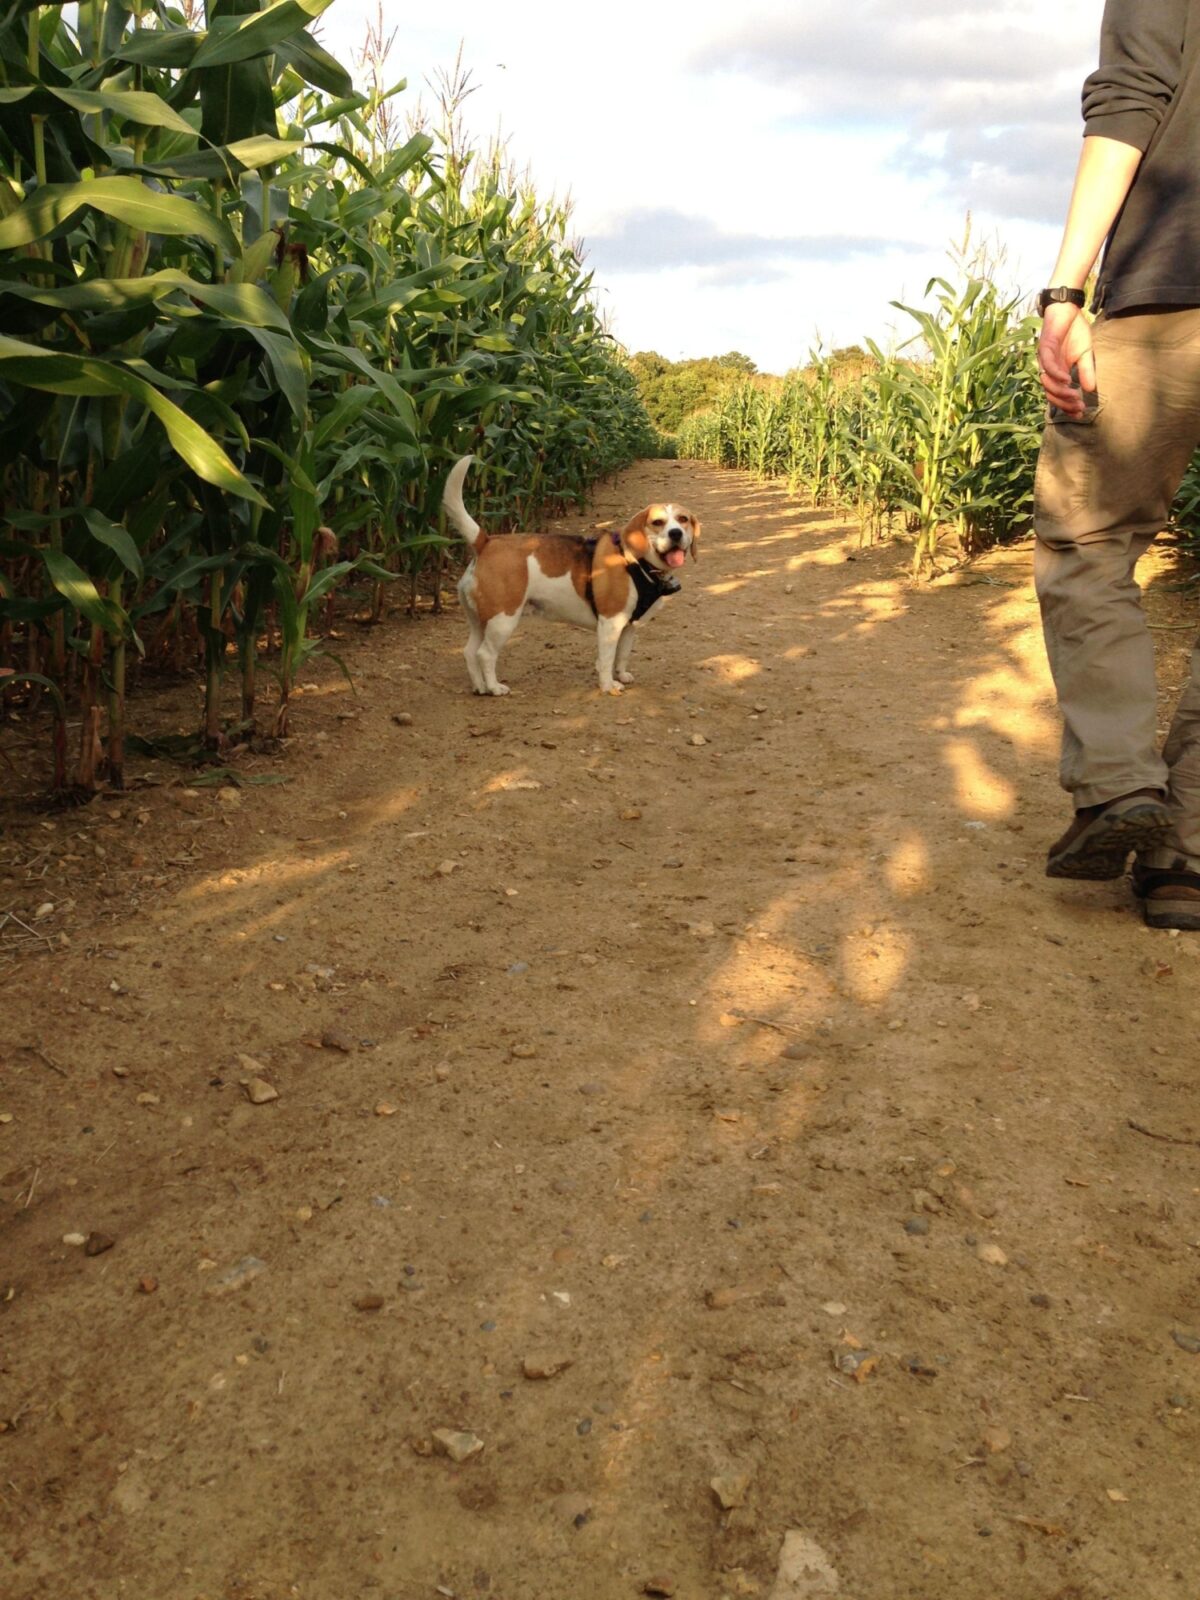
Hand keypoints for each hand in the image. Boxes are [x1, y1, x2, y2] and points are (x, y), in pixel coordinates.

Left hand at [1037, 302, 1095, 416]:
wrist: (1068, 309)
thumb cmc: (1075, 331)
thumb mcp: (1085, 354)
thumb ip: (1086, 371)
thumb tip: (1090, 390)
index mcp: (1056, 372)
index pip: (1058, 394)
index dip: (1067, 405)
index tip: (1081, 412)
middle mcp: (1048, 368)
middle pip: (1051, 393)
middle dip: (1064, 403)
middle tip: (1078, 408)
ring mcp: (1044, 359)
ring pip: (1047, 382)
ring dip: (1060, 392)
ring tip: (1074, 397)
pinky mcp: (1045, 347)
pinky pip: (1048, 365)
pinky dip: (1056, 374)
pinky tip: (1066, 381)